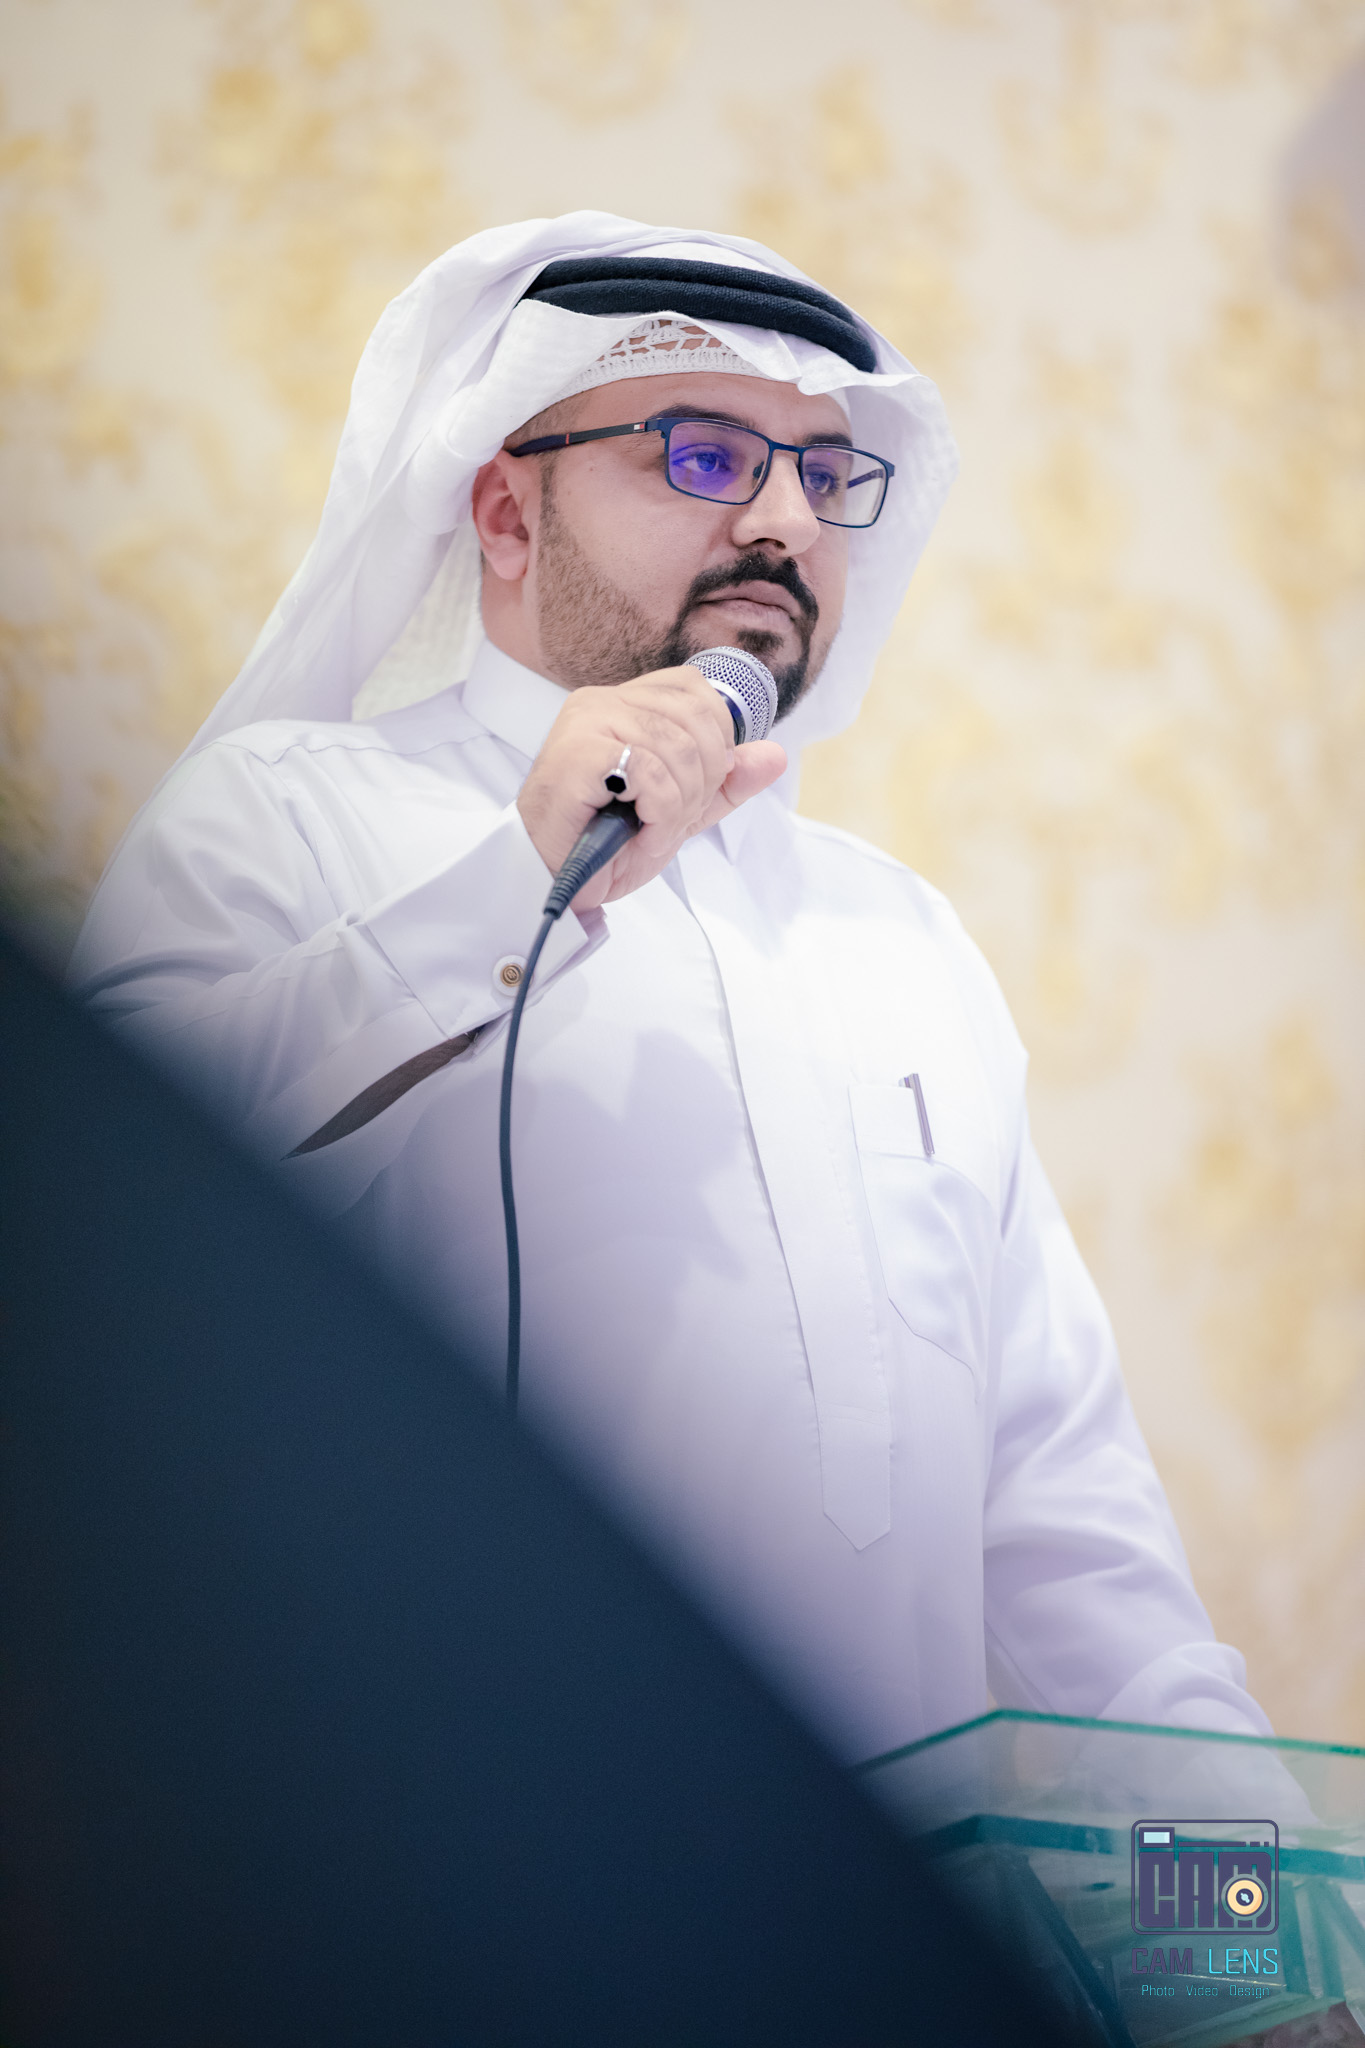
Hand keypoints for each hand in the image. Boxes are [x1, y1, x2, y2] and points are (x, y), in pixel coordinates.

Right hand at [517, 665, 786, 909]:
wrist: (550, 884)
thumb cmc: (601, 847)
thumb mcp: (677, 811)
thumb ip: (723, 782)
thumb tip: (775, 755)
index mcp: (624, 703)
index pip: (697, 692)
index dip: (716, 741)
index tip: (694, 788)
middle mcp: (604, 701)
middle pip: (699, 719)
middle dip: (703, 781)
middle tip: (670, 818)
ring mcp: (589, 721)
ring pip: (681, 749)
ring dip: (679, 805)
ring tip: (650, 830)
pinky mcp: (579, 751)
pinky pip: (653, 773)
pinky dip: (660, 814)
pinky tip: (640, 832)